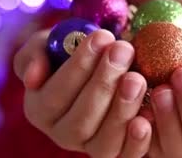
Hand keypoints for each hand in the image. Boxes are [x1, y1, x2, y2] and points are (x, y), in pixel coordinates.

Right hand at [13, 29, 151, 157]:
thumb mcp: (49, 43)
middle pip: (80, 122)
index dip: (79, 67)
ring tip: (137, 77)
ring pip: (104, 143)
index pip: (55, 96)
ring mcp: (92, 147)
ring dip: (122, 109)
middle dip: (103, 84)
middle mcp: (63, 134)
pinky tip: (148, 115)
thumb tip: (33, 78)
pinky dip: (138, 141)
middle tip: (123, 50)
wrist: (107, 61)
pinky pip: (126, 156)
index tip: (101, 36)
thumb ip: (35, 53)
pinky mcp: (119, 152)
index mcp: (40, 109)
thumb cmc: (75, 51)